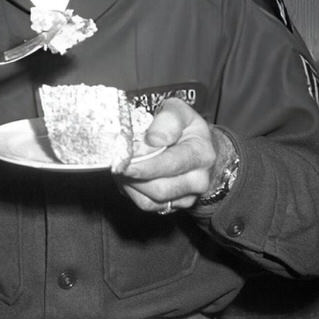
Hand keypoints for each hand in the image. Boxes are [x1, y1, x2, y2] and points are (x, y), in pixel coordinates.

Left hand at [116, 98, 223, 213]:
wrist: (195, 147)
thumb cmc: (183, 127)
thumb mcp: (178, 111)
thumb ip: (168, 120)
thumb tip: (153, 139)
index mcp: (201, 154)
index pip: (172, 163)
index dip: (146, 161)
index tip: (125, 154)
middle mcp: (198, 180)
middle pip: (160, 188)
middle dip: (134, 174)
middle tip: (116, 161)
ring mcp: (186, 197)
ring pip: (152, 200)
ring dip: (131, 183)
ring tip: (121, 165)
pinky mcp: (173, 206)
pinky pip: (147, 205)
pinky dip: (132, 191)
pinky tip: (128, 175)